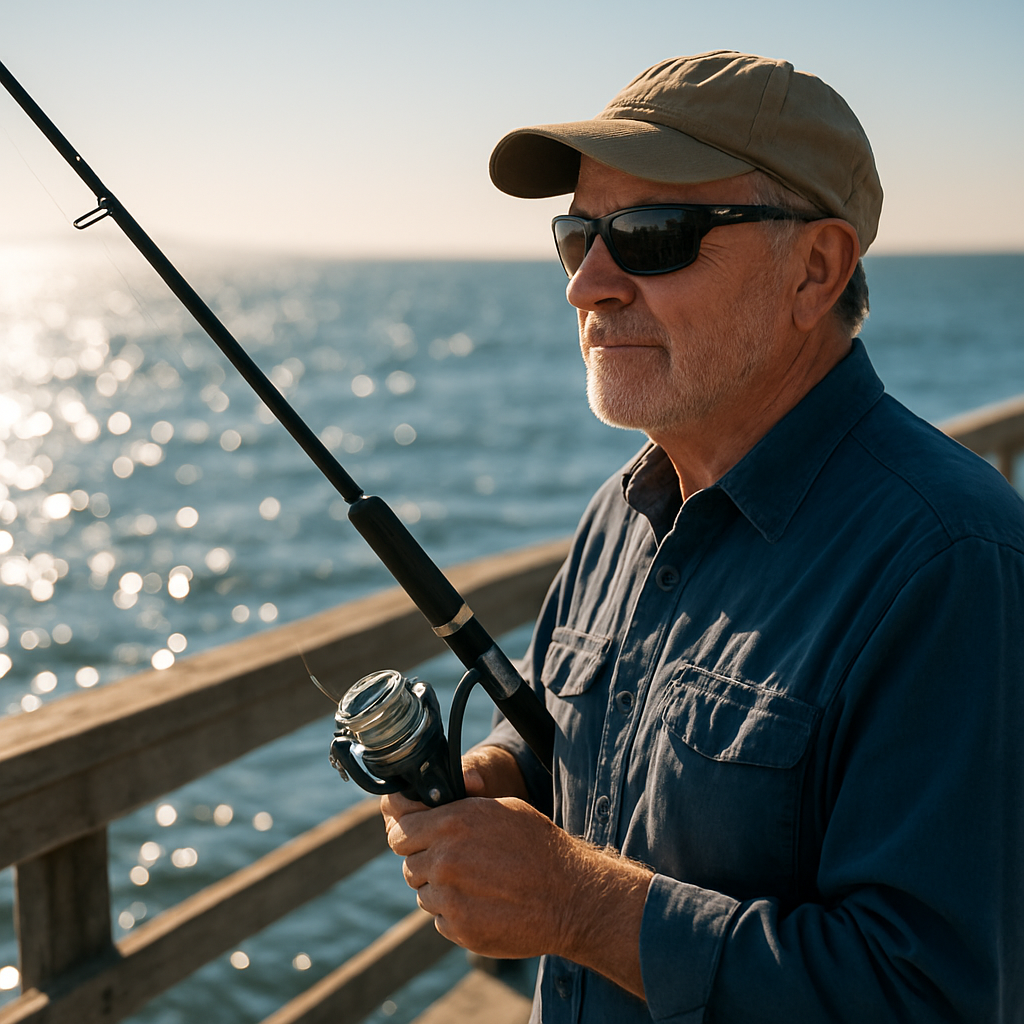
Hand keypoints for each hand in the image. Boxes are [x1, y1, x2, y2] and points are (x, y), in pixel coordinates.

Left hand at [381, 786, 574, 957]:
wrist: (569, 896)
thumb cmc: (538, 845)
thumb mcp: (501, 809)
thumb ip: (458, 809)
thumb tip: (428, 809)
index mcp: (451, 824)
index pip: (399, 832)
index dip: (407, 834)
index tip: (416, 838)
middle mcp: (444, 861)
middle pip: (408, 865)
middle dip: (426, 862)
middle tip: (455, 862)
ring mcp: (450, 899)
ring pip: (423, 894)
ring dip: (441, 889)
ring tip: (477, 883)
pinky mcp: (459, 930)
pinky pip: (440, 919)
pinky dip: (455, 913)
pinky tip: (484, 904)